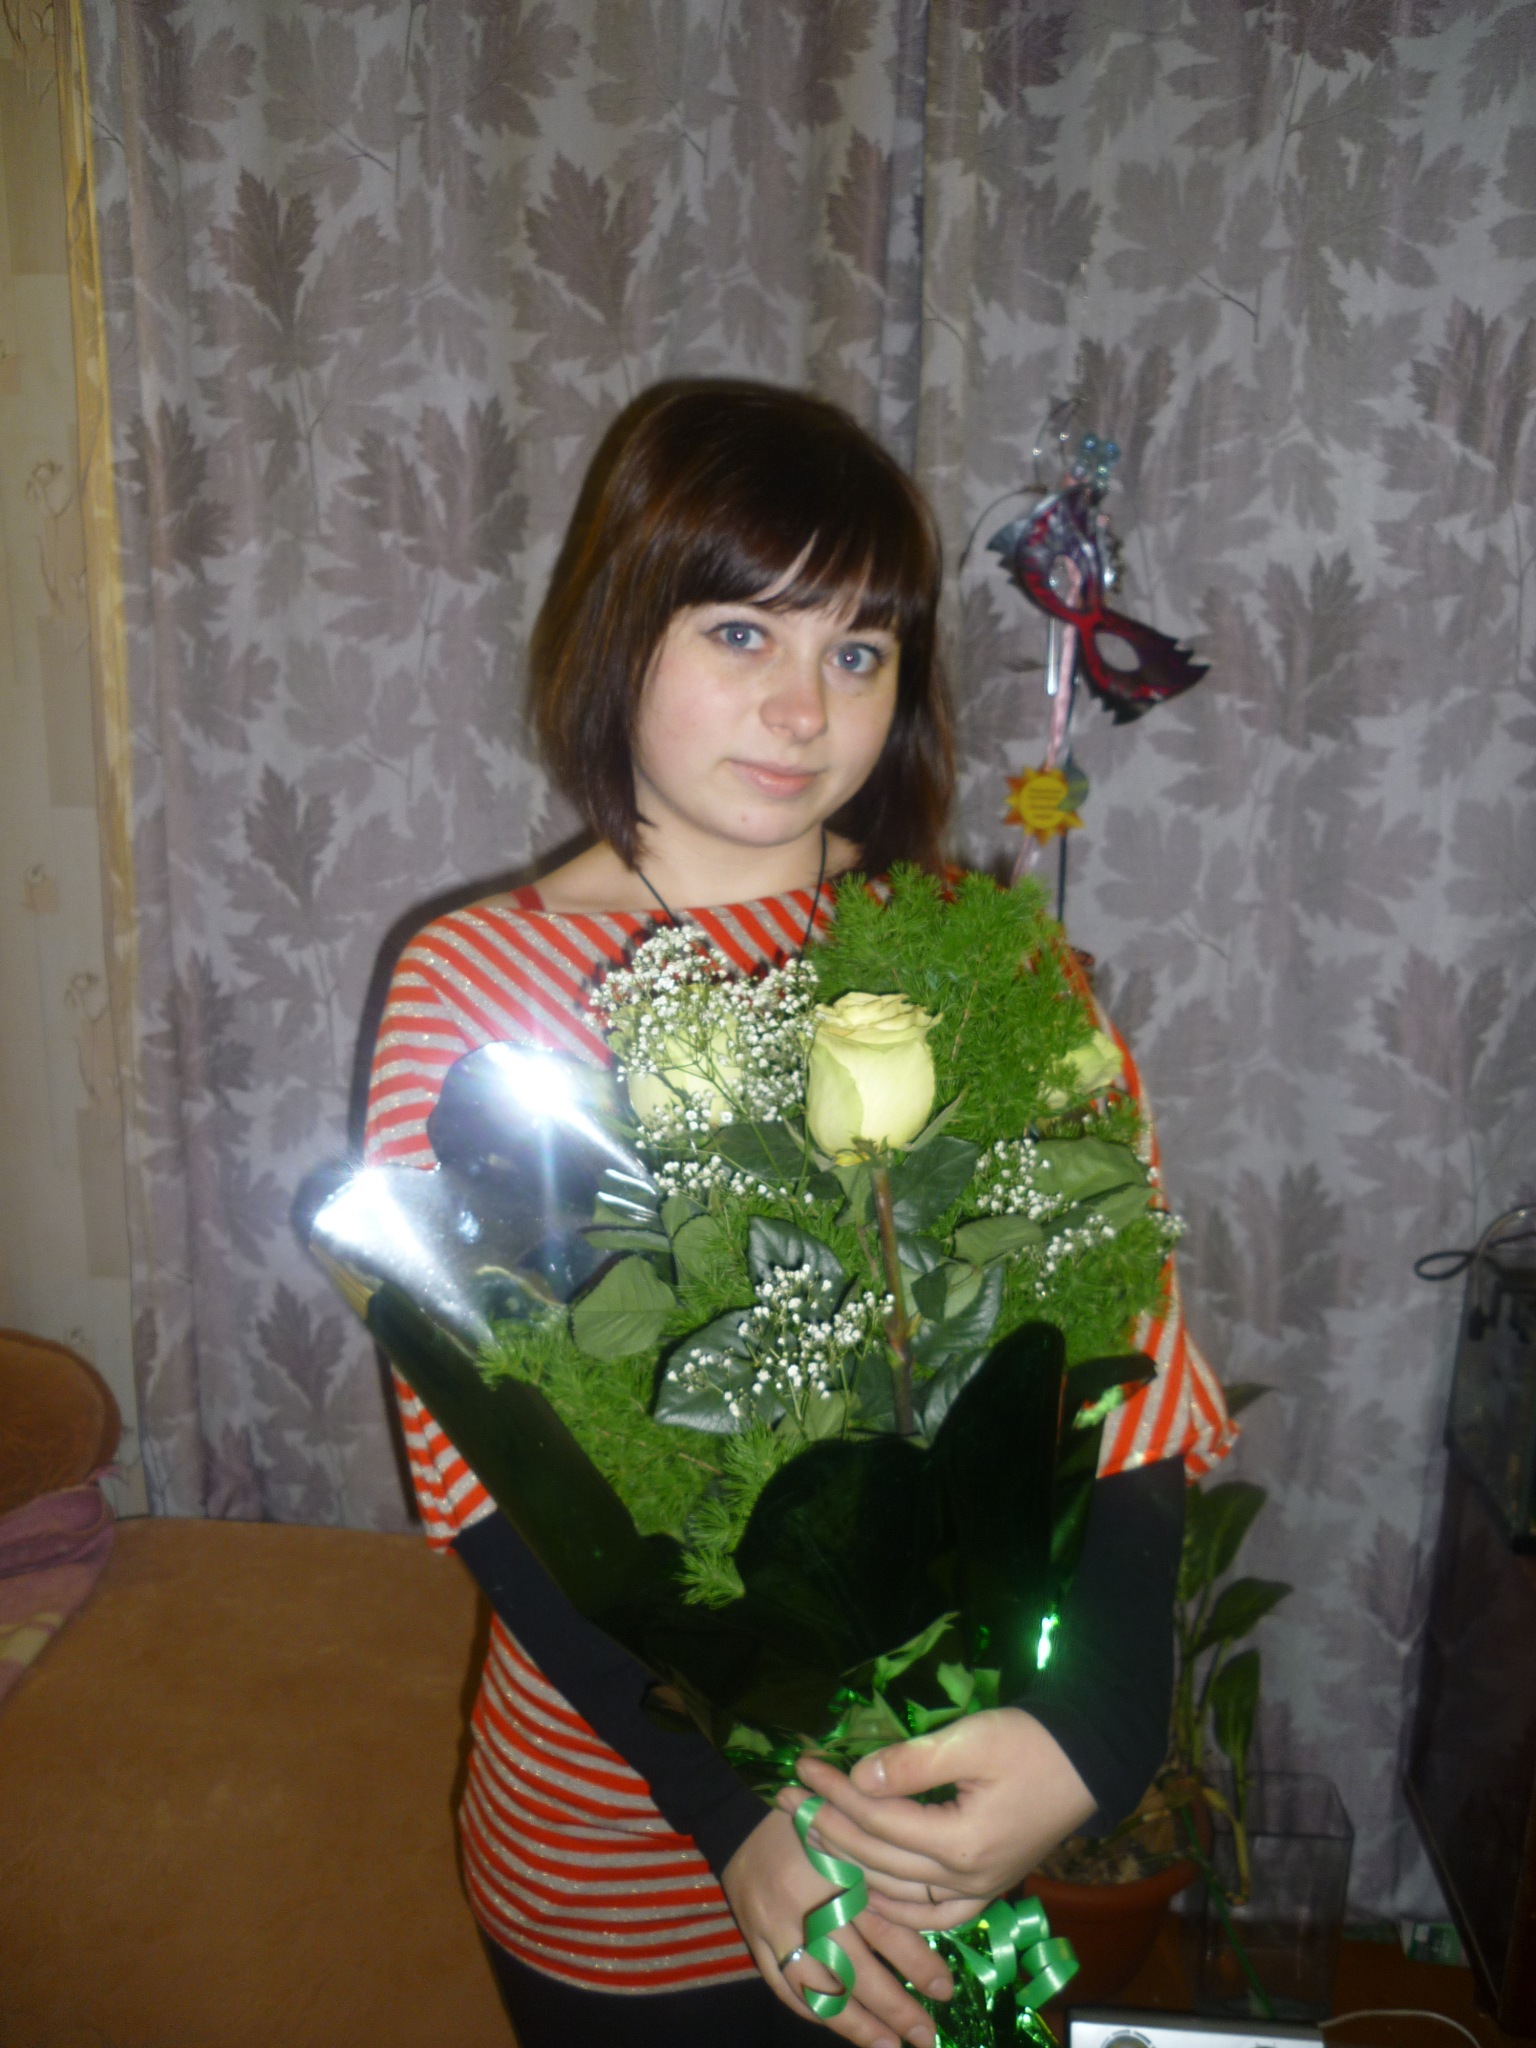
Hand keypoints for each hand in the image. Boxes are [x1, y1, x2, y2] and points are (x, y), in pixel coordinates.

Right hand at [721, 1807, 953, 2046]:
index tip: (945, 1990)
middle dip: (894, 2008)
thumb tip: (931, 1919)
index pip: (884, 1928)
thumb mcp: (852, 1836)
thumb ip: (883, 1875)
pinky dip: (812, 2010)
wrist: (741, 1817)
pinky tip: (838, 2025)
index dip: (917, 1963)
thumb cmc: (811, 1823)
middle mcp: (810, 1905)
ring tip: (888, 2045)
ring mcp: (777, 1928)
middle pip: (855, 1969)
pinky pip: (783, 1987)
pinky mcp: (754, 1940)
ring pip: (819, 1988)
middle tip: (925, 2036)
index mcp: (841, 1873)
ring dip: (856, 2024)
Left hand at [778, 1709, 1096, 1931]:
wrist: (1089, 1759)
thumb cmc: (1032, 1741)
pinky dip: (894, 1905)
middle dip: (827, 1826)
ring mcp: (979, 1890)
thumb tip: (858, 1779)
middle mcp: (966, 1879)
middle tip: (788, 1799)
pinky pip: (931, 1914)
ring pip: (896, 1891)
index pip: (877, 1820)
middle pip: (878, 1857)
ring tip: (812, 1833)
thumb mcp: (971, 1740)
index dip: (834, 1793)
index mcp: (961, 1843)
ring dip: (849, 1862)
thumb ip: (912, 1764)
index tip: (801, 1767)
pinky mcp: (988, 1888)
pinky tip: (867, 1891)